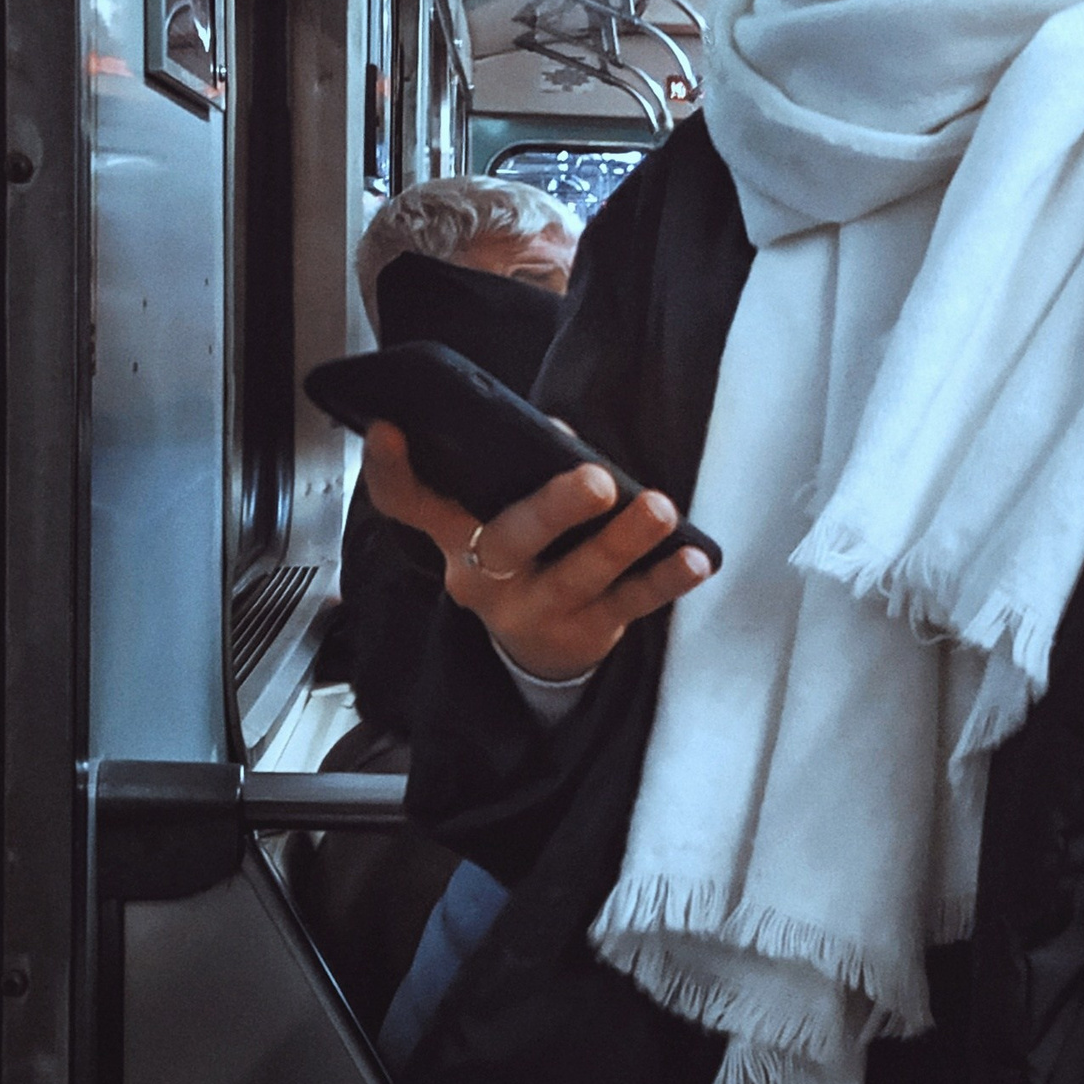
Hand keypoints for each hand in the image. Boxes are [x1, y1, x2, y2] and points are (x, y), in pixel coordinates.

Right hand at [362, 420, 709, 683]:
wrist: (539, 655)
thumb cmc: (525, 555)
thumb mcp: (506, 515)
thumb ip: (526, 469)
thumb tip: (562, 436)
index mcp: (455, 536)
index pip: (409, 505)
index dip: (392, 470)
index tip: (388, 428)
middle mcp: (486, 577)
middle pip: (508, 542)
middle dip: (553, 509)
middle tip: (595, 479)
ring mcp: (535, 612)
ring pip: (578, 576)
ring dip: (623, 541)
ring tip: (660, 508)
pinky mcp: (584, 635)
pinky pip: (630, 606)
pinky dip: (666, 580)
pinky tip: (695, 558)